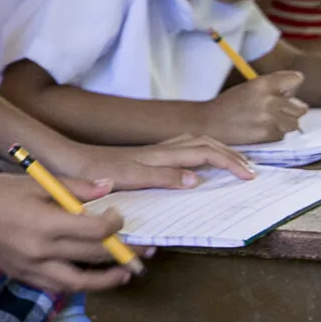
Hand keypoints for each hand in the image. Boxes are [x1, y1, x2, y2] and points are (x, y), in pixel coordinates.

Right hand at [0, 174, 136, 293]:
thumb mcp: (35, 182)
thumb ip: (74, 188)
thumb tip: (109, 188)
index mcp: (45, 222)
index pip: (95, 231)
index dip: (116, 225)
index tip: (119, 216)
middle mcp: (41, 251)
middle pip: (95, 256)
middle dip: (124, 252)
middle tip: (144, 248)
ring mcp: (32, 268)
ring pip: (81, 282)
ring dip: (109, 279)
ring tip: (127, 273)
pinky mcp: (24, 276)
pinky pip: (59, 286)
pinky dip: (80, 283)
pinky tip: (92, 276)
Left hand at [63, 133, 254, 190]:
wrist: (69, 162)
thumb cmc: (96, 174)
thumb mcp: (130, 179)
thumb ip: (163, 177)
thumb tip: (197, 179)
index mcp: (160, 155)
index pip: (205, 152)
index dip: (230, 163)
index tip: (249, 178)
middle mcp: (159, 149)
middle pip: (205, 142)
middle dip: (231, 154)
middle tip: (251, 172)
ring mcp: (153, 151)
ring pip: (195, 142)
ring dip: (218, 151)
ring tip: (235, 166)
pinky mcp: (145, 157)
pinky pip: (183, 149)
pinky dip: (202, 153)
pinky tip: (201, 167)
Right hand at [202, 71, 306, 143]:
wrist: (208, 123)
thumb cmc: (228, 105)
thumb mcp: (249, 88)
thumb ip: (273, 89)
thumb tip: (299, 101)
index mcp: (264, 83)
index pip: (297, 79)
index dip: (290, 88)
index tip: (282, 93)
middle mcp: (270, 99)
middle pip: (301, 107)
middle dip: (289, 110)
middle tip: (271, 112)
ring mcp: (270, 118)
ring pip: (294, 123)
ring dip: (283, 124)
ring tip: (265, 123)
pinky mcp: (269, 134)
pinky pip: (283, 135)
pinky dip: (274, 134)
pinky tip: (259, 131)